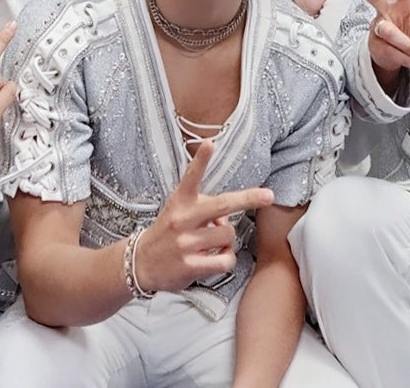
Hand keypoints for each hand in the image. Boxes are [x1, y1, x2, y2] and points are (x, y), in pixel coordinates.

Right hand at [135, 139, 273, 293]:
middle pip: (222, 205)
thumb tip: (226, 218)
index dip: (201, 160)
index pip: (191, 177)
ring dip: (228, 240)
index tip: (209, 143)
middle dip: (248, 199)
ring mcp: (186, 243)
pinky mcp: (190, 265)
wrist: (141, 263)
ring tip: (214, 243)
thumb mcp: (177, 210)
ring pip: (228, 235)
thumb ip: (203, 208)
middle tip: (268, 195)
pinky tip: (217, 258)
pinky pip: (225, 260)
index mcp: (180, 202)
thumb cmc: (166, 233)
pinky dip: (227, 259)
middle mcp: (183, 219)